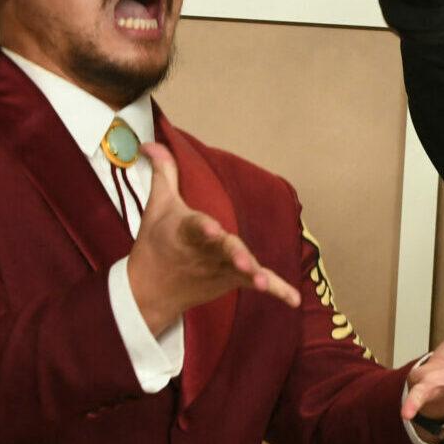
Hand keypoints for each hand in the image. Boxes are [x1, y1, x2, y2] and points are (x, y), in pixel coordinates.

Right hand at [125, 143, 299, 333]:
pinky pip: (255, 283)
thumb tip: (152, 142)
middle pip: (221, 250)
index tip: (212, 229)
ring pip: (238, 269)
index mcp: (184, 231)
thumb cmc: (155, 244)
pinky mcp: (231, 280)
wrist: (149, 292)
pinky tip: (294, 300)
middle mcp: (203, 252)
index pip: (194, 227)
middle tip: (243, 263)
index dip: (204, 228)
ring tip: (263, 282)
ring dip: (252, 275)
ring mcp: (219, 269)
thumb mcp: (158, 206)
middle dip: (233, 255)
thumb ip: (164, 172)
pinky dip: (277, 290)